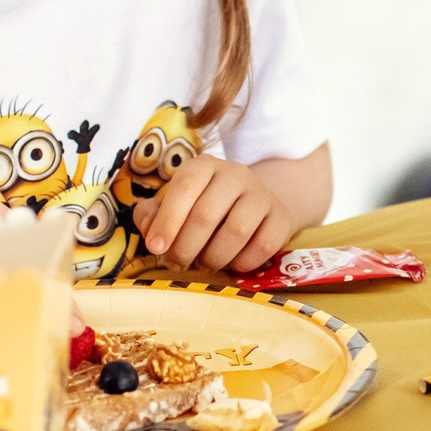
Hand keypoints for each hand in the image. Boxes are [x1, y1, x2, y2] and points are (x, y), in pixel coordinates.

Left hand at [133, 154, 297, 273]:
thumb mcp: (176, 204)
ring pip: (236, 232)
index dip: (168, 220)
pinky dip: (242, 263)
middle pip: (206, 215)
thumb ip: (153, 214)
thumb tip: (149, 229)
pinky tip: (231, 263)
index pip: (185, 187)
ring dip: (213, 258)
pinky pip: (262, 246)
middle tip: (177, 264)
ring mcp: (262, 194)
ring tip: (204, 264)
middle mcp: (236, 174)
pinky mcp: (282, 218)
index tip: (155, 248)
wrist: (256, 206)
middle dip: (185, 248)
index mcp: (204, 166)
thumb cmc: (206, 207)